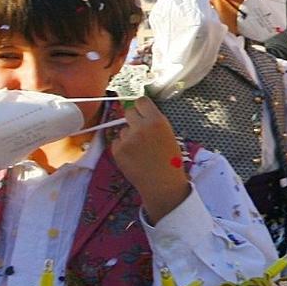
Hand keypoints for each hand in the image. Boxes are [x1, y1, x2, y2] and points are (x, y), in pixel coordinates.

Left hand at [110, 96, 190, 218]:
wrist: (162, 184)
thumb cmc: (170, 162)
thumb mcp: (169, 135)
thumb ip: (154, 122)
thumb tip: (142, 114)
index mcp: (157, 121)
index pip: (141, 101)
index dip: (141, 107)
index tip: (142, 112)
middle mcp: (141, 127)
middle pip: (129, 112)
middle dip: (133, 120)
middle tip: (139, 131)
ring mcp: (127, 139)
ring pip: (122, 129)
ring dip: (128, 136)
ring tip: (139, 150)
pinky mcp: (117, 150)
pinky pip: (116, 142)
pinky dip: (122, 148)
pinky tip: (133, 157)